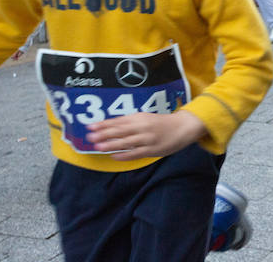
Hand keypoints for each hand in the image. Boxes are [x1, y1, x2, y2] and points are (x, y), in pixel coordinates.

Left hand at [86, 110, 206, 160]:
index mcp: (140, 117)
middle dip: (103, 134)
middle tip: (89, 136)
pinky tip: (114, 156)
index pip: (118, 121)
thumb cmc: (162, 123)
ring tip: (98, 146)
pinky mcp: (152, 149)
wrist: (183, 127)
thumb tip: (110, 126)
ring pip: (125, 142)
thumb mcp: (146, 118)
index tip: (90, 126)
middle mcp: (142, 127)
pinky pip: (135, 153)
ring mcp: (147, 139)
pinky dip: (124, 154)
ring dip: (110, 144)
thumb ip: (130, 122)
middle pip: (119, 131)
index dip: (103, 124)